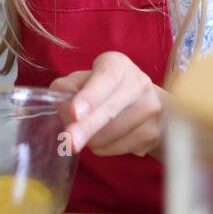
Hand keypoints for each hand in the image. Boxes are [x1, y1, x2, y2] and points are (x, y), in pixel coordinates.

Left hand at [49, 51, 168, 158]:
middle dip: (86, 128)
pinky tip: (107, 137)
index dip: (90, 97)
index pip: (104, 80)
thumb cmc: (104, 91)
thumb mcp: (84, 81)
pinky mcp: (152, 133)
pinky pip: (116, 148)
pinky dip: (103, 147)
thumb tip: (60, 102)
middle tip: (70, 142)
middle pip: (108, 111)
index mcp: (118, 65)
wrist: (145, 105)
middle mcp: (139, 83)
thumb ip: (67, 88)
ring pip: (109, 135)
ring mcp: (150, 109)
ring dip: (90, 139)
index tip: (76, 113)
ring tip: (91, 130)